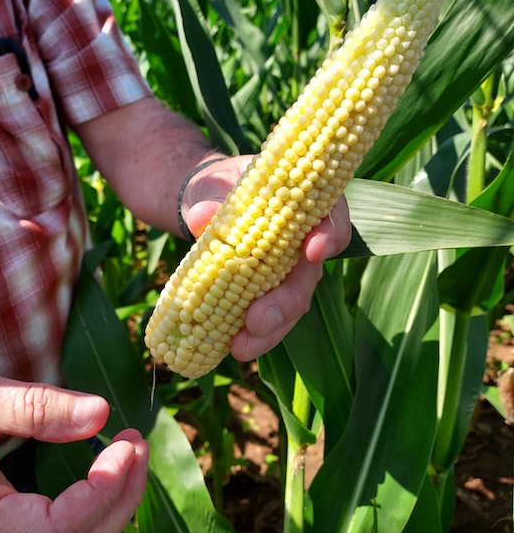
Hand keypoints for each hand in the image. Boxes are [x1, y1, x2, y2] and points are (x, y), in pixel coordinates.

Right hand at [0, 369, 148, 532]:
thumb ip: (33, 406)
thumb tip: (100, 414)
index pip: (54, 532)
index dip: (102, 492)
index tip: (128, 445)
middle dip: (119, 497)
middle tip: (138, 442)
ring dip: (112, 505)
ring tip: (130, 453)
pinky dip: (92, 512)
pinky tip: (106, 475)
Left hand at [183, 155, 351, 361]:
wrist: (206, 205)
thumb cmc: (220, 187)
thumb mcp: (213, 185)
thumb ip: (211, 197)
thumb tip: (200, 217)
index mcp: (304, 204)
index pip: (332, 217)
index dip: (329, 236)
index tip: (312, 251)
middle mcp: (304, 243)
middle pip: (309, 276)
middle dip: (287, 302)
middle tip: (259, 319)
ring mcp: (287, 274)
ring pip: (291, 306)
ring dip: (270, 330)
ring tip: (241, 347)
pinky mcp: (266, 295)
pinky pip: (267, 319)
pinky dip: (252, 337)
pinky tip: (232, 348)